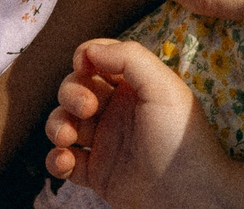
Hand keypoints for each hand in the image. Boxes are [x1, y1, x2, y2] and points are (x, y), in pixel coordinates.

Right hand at [44, 38, 231, 207]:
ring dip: (56, 125)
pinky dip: (56, 159)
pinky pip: (63, 160)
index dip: (85, 57)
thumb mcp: (163, 86)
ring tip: (67, 138)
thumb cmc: (180, 136)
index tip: (83, 65)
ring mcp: (104, 142)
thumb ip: (129, 57)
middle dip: (71, 93)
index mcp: (133, 85)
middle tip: (87, 109)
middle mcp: (116, 110)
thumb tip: (89, 49)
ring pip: (63, 123)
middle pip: (75, 88)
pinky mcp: (96, 173)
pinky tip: (66, 161)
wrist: (187, 194)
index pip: (99, 59)